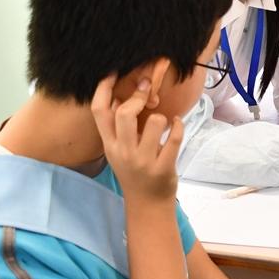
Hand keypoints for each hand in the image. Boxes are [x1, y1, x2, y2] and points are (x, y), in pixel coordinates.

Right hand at [90, 75, 182, 201]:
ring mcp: (143, 161)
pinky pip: (174, 137)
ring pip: (154, 122)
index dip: (103, 89)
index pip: (99, 112)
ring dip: (161, 117)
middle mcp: (123, 152)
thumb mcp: (118, 151)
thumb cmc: (134, 171)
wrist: (147, 205)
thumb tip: (120, 96)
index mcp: (110, 145)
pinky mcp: (163, 167)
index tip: (112, 72)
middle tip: (147, 91)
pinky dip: (179, 126)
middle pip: (124, 114)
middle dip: (138, 98)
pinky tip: (177, 124)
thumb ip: (117, 128)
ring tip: (163, 122)